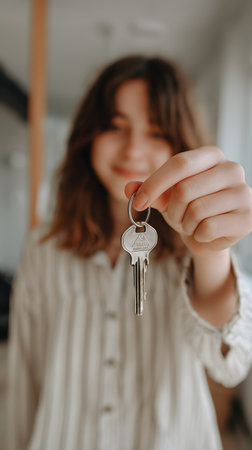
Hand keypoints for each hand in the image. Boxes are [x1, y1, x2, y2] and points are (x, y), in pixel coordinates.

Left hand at [125, 146, 251, 255]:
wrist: (212, 234)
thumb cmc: (189, 208)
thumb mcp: (167, 197)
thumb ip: (149, 190)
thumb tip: (129, 188)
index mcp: (212, 155)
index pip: (179, 163)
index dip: (154, 184)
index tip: (138, 202)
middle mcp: (232, 169)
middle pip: (185, 189)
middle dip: (172, 210)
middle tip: (177, 217)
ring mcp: (243, 193)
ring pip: (196, 211)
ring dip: (186, 224)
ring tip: (192, 224)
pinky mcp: (247, 217)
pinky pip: (208, 228)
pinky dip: (198, 235)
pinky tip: (205, 232)